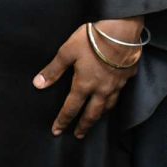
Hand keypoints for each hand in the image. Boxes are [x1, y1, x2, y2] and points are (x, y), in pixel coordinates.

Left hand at [35, 17, 143, 139]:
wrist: (122, 31)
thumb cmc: (92, 39)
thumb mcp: (67, 52)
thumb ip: (53, 70)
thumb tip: (38, 84)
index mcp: (84, 85)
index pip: (71, 108)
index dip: (63, 121)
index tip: (57, 131)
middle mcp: (101, 90)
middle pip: (92, 114)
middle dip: (84, 126)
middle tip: (79, 135)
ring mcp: (117, 85)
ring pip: (108, 106)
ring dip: (100, 116)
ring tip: (95, 120)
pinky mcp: (128, 76)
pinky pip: (120, 94)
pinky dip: (114, 101)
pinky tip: (113, 98)